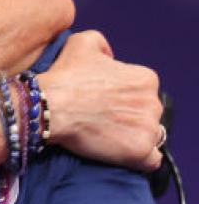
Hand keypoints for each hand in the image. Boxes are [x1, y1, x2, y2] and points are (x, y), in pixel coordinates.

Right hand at [41, 30, 163, 170]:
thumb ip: (101, 44)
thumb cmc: (66, 77)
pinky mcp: (139, 150)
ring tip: (108, 139)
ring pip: (150, 136)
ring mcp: (148, 128)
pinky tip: (121, 155)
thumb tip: (109, 57)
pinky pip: (151, 160)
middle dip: (130, 119)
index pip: (143, 94)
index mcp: (145, 78)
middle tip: (103, 122)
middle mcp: (153, 102)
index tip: (105, 105)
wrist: (50, 107)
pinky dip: (140, 159)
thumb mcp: (82, 43)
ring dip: (133, 138)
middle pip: (148, 115)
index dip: (124, 100)